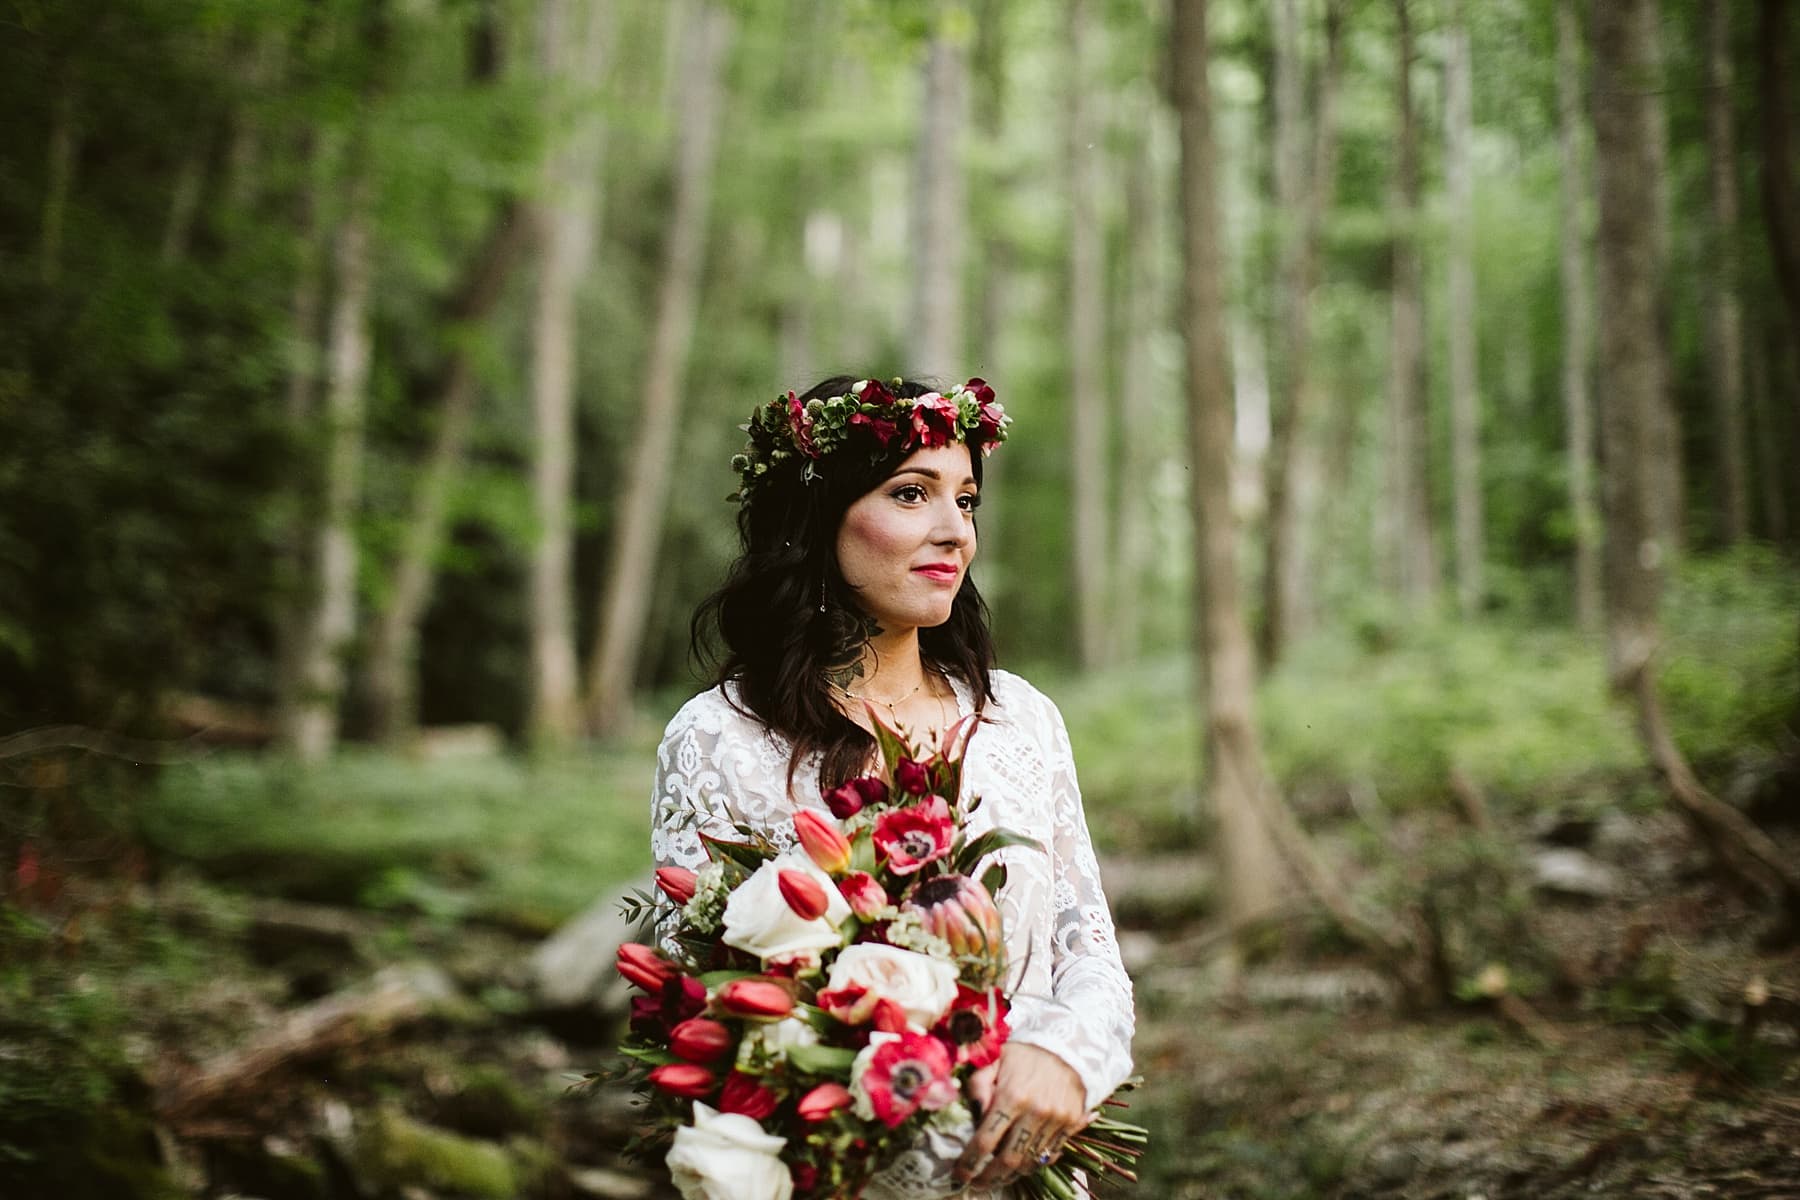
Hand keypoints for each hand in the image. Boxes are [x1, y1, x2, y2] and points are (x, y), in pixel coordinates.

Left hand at [953, 1043, 1087, 1188]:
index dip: (969, 1163)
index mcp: (1011, 1096)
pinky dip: (1034, 1163)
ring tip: (996, 1176)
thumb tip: (975, 1116)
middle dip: (989, 1178)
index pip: (985, 1141)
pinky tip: (1020, 1163)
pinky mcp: (1072, 1124)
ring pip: (1030, 1162)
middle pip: (1008, 1160)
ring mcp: (1056, 1120)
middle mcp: (1035, 1112)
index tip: (959, 1175)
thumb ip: (978, 1086)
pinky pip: (1050, 1154)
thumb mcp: (994, 1060)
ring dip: (1011, 1174)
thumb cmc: (1024, 1055)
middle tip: (976, 1184)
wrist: (1068, 1046)